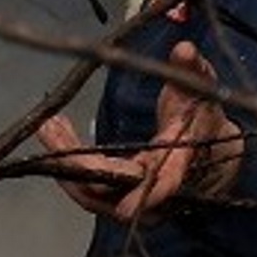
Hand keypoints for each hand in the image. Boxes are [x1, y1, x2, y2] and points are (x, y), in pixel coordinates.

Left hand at [35, 41, 242, 221]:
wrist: (208, 149)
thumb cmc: (203, 117)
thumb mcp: (202, 89)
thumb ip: (192, 70)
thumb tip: (184, 50)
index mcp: (178, 165)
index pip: (163, 187)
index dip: (145, 197)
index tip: (124, 206)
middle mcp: (153, 190)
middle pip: (109, 191)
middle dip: (75, 162)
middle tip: (51, 125)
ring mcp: (132, 195)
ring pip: (89, 192)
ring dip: (62, 162)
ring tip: (48, 124)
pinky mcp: (115, 192)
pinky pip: (85, 186)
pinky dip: (66, 163)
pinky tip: (54, 131)